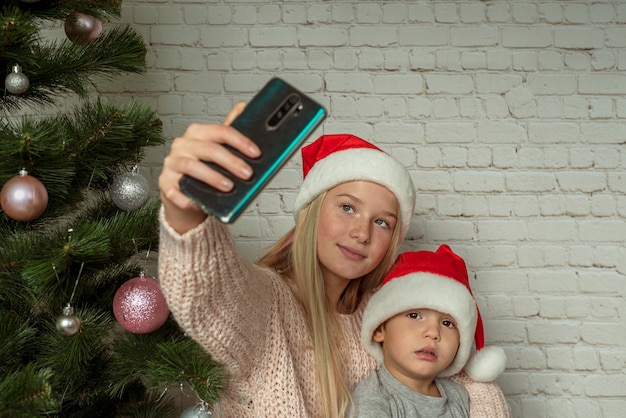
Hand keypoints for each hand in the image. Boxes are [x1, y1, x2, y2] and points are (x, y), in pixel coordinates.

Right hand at [159, 102, 260, 232]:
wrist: (183, 190)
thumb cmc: (204, 167)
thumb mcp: (217, 147)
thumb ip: (229, 132)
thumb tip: (243, 107)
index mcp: (198, 133)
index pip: (220, 131)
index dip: (240, 141)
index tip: (256, 153)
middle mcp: (183, 145)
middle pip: (208, 149)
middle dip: (231, 161)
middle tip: (247, 173)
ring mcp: (172, 163)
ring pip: (192, 167)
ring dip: (213, 178)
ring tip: (229, 187)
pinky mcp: (165, 183)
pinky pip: (175, 191)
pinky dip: (188, 198)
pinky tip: (200, 203)